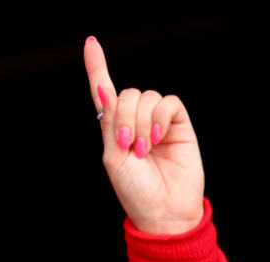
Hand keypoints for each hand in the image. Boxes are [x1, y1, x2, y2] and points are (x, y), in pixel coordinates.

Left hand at [85, 37, 204, 234]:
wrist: (164, 210)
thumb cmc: (135, 191)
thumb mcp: (113, 157)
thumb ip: (110, 122)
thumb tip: (103, 89)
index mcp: (114, 129)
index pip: (105, 92)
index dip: (98, 67)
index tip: (91, 42)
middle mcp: (135, 120)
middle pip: (127, 93)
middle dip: (124, 117)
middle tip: (130, 146)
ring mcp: (158, 121)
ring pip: (147, 97)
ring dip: (141, 122)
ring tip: (145, 149)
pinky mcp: (179, 123)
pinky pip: (168, 102)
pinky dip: (159, 117)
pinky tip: (158, 138)